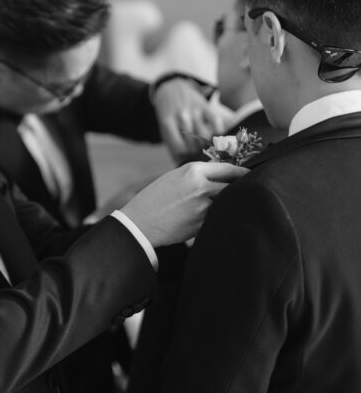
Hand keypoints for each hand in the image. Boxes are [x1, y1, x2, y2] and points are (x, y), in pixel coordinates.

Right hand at [120, 160, 246, 246]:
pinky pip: (218, 218)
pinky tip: (215, 220)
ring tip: (232, 207)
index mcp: (193, 170)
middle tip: (249, 192)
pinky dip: (220, 218)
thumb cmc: (154, 198)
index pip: (228, 169)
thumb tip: (221, 177)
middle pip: (234, 186)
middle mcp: (201, 186)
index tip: (251, 175)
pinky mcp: (202, 224)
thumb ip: (197, 175)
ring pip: (228, 203)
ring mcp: (203, 206)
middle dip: (242, 189)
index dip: (243, 172)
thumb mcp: (174, 177)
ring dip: (231, 205)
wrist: (140, 222)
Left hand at [153, 79, 233, 158]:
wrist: (171, 88)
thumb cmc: (168, 113)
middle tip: (199, 160)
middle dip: (196, 155)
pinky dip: (218, 132)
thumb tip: (181, 164)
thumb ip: (172, 144)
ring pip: (205, 135)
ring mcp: (194, 110)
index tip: (187, 162)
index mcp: (167, 122)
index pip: (179, 148)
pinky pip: (215, 122)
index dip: (184, 158)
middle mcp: (181, 116)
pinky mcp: (205, 105)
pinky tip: (217, 139)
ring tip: (207, 152)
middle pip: (193, 144)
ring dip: (207, 146)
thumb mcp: (164, 127)